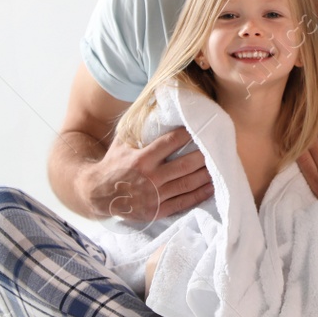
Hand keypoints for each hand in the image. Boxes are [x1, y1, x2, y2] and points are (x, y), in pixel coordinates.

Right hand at [84, 127, 211, 222]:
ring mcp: (154, 197)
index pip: (169, 143)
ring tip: (220, 166)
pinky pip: (183, 203)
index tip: (200, 128)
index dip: (187, 135)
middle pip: (184, 165)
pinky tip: (211, 187)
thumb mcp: (122, 143)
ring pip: (187, 184)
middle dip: (204, 156)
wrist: (97, 193)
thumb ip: (139, 128)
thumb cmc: (113, 164)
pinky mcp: (156, 211)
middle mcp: (149, 178)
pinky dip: (199, 195)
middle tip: (218, 147)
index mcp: (140, 159)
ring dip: (206, 175)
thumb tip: (156, 105)